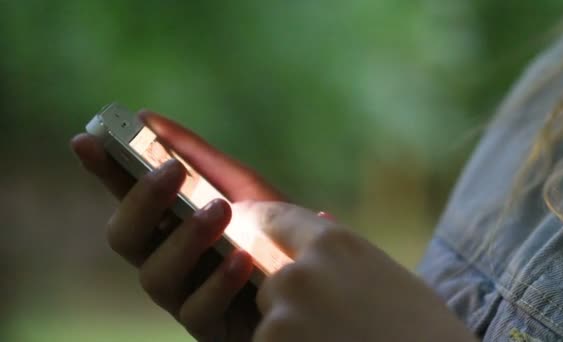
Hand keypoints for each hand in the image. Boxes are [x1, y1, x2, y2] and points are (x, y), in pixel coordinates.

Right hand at [71, 111, 284, 340]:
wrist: (317, 282)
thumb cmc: (276, 233)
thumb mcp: (246, 189)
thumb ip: (201, 158)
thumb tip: (148, 118)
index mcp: (172, 225)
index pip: (128, 197)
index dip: (104, 171)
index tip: (86, 140)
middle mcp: (169, 261)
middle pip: (125, 239)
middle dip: (142, 201)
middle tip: (172, 172)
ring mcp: (186, 297)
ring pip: (153, 276)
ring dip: (184, 239)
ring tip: (219, 210)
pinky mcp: (210, 329)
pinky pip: (198, 311)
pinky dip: (218, 281)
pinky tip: (242, 259)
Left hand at [235, 202, 475, 341]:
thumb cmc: (425, 331)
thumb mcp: (387, 278)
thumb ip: (343, 253)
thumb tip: (319, 216)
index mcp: (335, 245)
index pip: (277, 219)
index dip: (255, 218)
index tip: (239, 215)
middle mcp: (300, 273)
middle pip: (273, 282)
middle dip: (290, 301)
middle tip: (331, 323)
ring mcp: (281, 318)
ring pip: (271, 322)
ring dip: (290, 334)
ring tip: (334, 341)